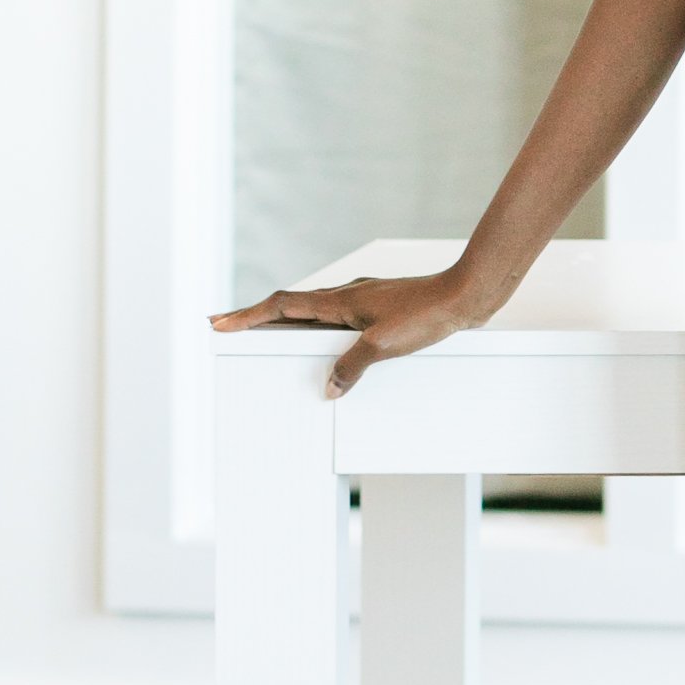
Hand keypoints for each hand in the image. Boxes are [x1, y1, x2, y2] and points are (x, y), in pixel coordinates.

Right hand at [211, 271, 480, 399]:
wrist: (465, 295)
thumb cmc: (427, 315)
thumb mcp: (384, 346)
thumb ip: (351, 367)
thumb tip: (328, 388)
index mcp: (339, 302)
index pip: (281, 306)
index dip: (248, 315)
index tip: (218, 322)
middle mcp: (346, 296)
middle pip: (289, 305)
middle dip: (255, 317)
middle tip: (224, 325)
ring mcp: (363, 300)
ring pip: (312, 310)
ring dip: (284, 320)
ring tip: (264, 333)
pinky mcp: (381, 307)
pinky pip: (335, 316)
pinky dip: (316, 326)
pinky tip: (325, 339)